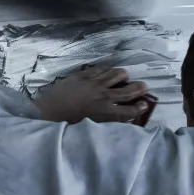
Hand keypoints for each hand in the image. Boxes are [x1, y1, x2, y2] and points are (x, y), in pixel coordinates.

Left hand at [34, 66, 154, 124]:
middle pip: (128, 89)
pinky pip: (101, 68)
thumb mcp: (91, 126)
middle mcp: (104, 96)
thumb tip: (117, 118)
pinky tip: (106, 71)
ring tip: (123, 76)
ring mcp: (94, 83)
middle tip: (144, 86)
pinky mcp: (83, 74)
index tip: (144, 104)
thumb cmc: (68, 123)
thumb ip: (106, 121)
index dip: (140, 107)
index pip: (129, 110)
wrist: (49, 112)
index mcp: (106, 112)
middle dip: (139, 88)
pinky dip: (106, 69)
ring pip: (116, 73)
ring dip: (122, 75)